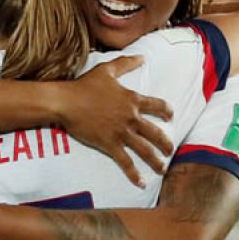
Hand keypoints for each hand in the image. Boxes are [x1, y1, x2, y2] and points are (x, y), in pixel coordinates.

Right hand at [54, 55, 173, 186]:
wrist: (67, 101)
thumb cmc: (85, 85)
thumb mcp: (107, 70)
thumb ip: (126, 63)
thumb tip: (142, 57)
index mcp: (132, 100)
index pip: (157, 106)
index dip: (166, 111)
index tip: (171, 117)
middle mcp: (131, 117)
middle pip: (155, 132)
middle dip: (166, 143)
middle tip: (171, 150)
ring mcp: (121, 132)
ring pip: (144, 150)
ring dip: (156, 161)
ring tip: (162, 168)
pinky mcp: (109, 144)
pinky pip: (125, 162)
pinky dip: (134, 174)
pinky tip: (142, 183)